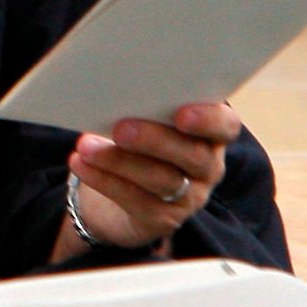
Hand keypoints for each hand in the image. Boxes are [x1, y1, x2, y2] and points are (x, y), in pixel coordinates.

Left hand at [64, 102, 239, 251]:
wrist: (118, 188)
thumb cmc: (135, 137)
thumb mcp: (142, 116)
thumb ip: (141, 103)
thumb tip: (112, 87)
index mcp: (208, 133)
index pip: (226, 125)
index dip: (209, 120)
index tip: (182, 114)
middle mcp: (207, 166)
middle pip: (193, 155)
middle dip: (154, 140)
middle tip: (119, 129)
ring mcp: (189, 196)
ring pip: (163, 180)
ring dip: (119, 161)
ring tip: (85, 146)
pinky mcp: (164, 219)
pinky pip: (137, 201)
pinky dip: (105, 180)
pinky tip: (80, 164)